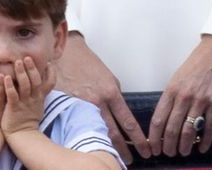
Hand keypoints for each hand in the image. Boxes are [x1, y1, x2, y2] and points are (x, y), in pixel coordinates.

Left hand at [1, 57, 54, 134]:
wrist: (22, 136)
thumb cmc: (27, 118)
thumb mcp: (37, 105)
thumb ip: (38, 92)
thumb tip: (41, 80)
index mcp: (40, 97)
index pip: (50, 83)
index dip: (51, 73)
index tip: (49, 62)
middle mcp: (34, 98)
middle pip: (36, 81)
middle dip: (32, 68)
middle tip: (27, 57)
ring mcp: (24, 103)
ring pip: (25, 85)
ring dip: (21, 73)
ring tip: (17, 62)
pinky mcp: (14, 107)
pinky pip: (12, 95)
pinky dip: (9, 85)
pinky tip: (4, 77)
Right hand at [56, 34, 148, 162]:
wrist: (65, 52)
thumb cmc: (88, 62)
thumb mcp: (108, 77)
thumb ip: (114, 96)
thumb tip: (118, 112)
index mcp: (110, 93)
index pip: (128, 122)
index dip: (138, 139)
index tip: (146, 149)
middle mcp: (96, 102)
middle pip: (112, 133)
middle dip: (123, 150)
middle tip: (130, 160)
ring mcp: (79, 105)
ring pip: (95, 131)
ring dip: (106, 145)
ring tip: (112, 156)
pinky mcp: (65, 105)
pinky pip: (77, 125)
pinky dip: (85, 135)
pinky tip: (88, 143)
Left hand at [148, 35, 211, 156]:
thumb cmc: (196, 65)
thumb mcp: (177, 78)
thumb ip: (172, 97)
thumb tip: (166, 116)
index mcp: (171, 90)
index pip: (158, 118)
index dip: (154, 136)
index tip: (153, 146)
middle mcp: (183, 97)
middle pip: (172, 127)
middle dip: (168, 145)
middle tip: (169, 154)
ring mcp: (200, 100)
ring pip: (189, 129)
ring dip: (185, 144)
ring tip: (184, 152)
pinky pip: (210, 126)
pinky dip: (206, 140)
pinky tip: (203, 148)